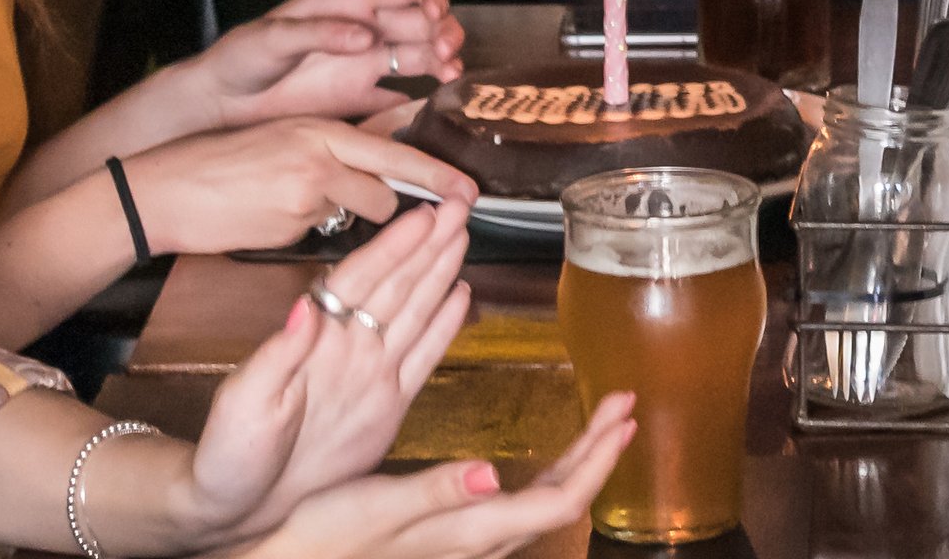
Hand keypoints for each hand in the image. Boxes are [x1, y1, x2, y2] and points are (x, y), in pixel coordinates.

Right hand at [124, 119, 473, 261]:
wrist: (165, 189)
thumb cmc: (220, 166)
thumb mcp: (280, 140)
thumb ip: (327, 151)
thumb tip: (368, 172)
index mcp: (319, 129)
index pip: (393, 151)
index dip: (436, 173)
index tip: (470, 188)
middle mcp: (319, 155)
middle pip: (389, 187)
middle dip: (402, 205)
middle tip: (426, 210)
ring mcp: (304, 193)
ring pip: (359, 214)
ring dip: (350, 218)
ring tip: (307, 207)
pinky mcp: (288, 226)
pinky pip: (321, 233)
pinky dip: (312, 231)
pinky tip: (277, 219)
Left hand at [175, 202, 477, 543]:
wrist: (242, 506)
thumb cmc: (231, 454)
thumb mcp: (246, 402)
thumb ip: (277, 353)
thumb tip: (302, 306)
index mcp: (315, 341)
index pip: (361, 280)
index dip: (393, 246)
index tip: (422, 214)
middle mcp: (348, 349)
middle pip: (395, 284)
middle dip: (428, 243)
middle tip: (458, 206)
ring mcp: (371, 374)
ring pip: (414, 310)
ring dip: (439, 271)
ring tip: (462, 234)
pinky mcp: (388, 405)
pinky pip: (423, 357)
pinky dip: (444, 326)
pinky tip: (460, 296)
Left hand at [196, 0, 465, 122]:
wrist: (221, 105)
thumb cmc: (240, 58)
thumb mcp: (272, 37)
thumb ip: (319, 32)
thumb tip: (365, 36)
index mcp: (347, 1)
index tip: (436, 16)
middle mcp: (364, 30)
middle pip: (423, 21)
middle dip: (444, 31)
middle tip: (447, 53)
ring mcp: (363, 65)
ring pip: (419, 56)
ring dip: (441, 62)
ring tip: (450, 77)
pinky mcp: (357, 100)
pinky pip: (398, 99)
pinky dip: (419, 102)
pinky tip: (430, 110)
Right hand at [226, 396, 635, 558]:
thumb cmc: (326, 535)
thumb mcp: (377, 506)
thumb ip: (436, 491)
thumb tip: (489, 474)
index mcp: (469, 530)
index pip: (559, 499)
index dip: (598, 459)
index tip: (622, 416)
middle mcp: (477, 541)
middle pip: (561, 500)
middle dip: (598, 452)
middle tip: (622, 406)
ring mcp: (467, 543)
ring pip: (541, 504)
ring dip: (576, 463)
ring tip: (596, 426)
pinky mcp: (451, 537)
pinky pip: (517, 507)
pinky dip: (542, 477)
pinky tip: (537, 463)